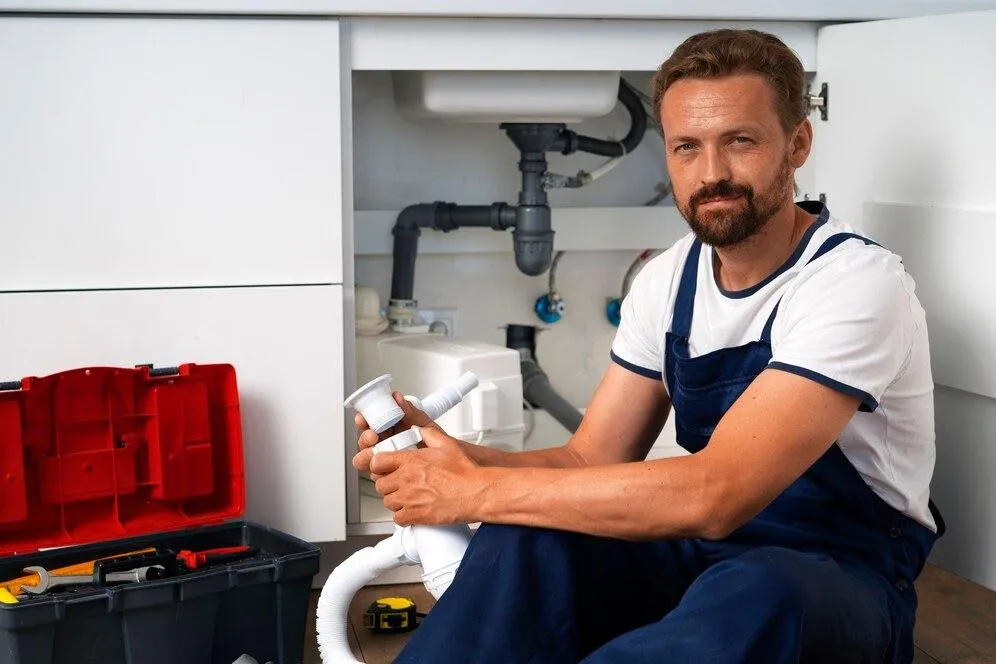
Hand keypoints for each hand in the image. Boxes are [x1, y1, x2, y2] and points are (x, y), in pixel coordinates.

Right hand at [351, 393, 445, 478]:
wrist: (449, 461)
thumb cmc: (435, 442)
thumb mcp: (424, 424)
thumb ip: (410, 411)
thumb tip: (397, 397)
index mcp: (388, 430)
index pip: (368, 423)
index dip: (362, 420)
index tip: (362, 418)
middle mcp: (383, 445)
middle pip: (364, 443)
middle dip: (364, 439)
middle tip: (372, 435)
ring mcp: (384, 461)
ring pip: (365, 460)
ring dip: (367, 456)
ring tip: (377, 453)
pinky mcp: (388, 475)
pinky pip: (376, 475)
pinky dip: (378, 472)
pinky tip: (386, 469)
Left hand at [370, 425, 487, 525]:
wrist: (475, 492)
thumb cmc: (465, 471)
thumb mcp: (446, 444)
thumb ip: (428, 434)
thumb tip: (418, 430)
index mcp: (411, 461)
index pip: (377, 461)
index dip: (379, 465)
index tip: (384, 468)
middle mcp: (406, 479)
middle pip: (380, 484)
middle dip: (388, 484)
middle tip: (399, 485)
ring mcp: (409, 498)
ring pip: (387, 502)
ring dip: (395, 500)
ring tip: (408, 498)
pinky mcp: (415, 515)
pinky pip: (397, 518)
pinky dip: (403, 516)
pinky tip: (412, 511)